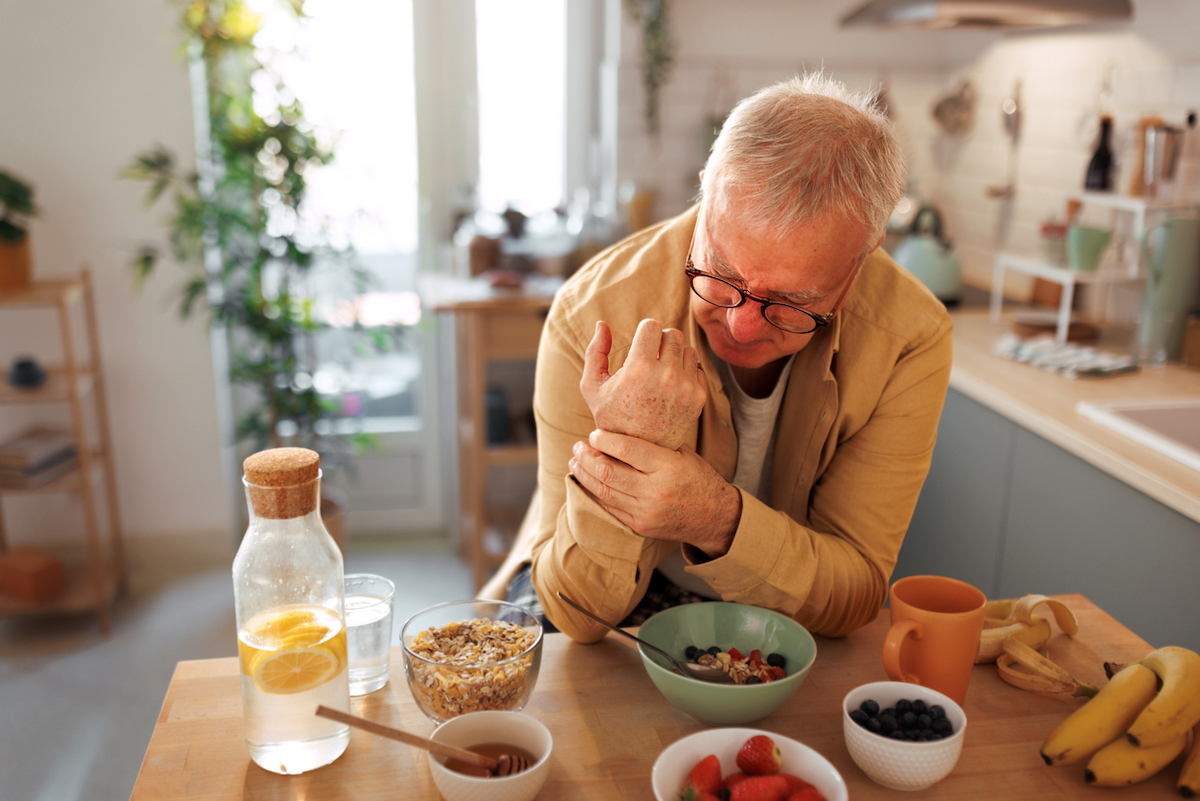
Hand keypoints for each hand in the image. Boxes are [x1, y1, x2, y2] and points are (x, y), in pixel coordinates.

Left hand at [568, 429, 740, 556]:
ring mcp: (646, 512)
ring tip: (575, 461)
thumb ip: (653, 443)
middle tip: (578, 446)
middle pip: (608, 472)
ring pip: (604, 491)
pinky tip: (586, 480)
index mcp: (668, 467)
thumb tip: (619, 425)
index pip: (626, 449)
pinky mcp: (640, 526)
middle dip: (587, 456)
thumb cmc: (697, 477)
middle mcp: (655, 491)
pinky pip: (609, 507)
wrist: (714, 517)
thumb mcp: (682, 453)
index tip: (594, 433)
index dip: (604, 439)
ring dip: (584, 475)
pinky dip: (593, 492)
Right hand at [579, 319, 706, 450]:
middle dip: (660, 341)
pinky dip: (686, 372)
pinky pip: (697, 368)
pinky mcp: (698, 398)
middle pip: (672, 334)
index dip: (644, 332)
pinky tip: (671, 384)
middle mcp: (666, 376)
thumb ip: (595, 351)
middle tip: (650, 357)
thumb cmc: (611, 418)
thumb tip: (602, 323)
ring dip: (674, 355)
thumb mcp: (592, 386)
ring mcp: (685, 388)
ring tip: (660, 370)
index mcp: (639, 369)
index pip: (652, 326)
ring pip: (687, 349)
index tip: (639, 345)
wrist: (636, 454)